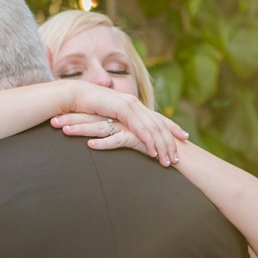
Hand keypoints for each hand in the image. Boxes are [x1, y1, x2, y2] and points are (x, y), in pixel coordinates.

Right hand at [50, 86, 187, 165]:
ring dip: (162, 146)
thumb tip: (122, 130)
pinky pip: (139, 128)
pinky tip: (153, 153)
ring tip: (168, 161)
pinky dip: (148, 141)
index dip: (172, 127)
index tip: (184, 137)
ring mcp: (130, 105)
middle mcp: (135, 104)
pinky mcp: (122, 109)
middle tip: (178, 159)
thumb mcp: (106, 116)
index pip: (157, 117)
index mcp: (133, 104)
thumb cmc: (85, 107)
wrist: (73, 95)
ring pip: (153, 128)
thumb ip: (117, 122)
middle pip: (159, 125)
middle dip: (171, 142)